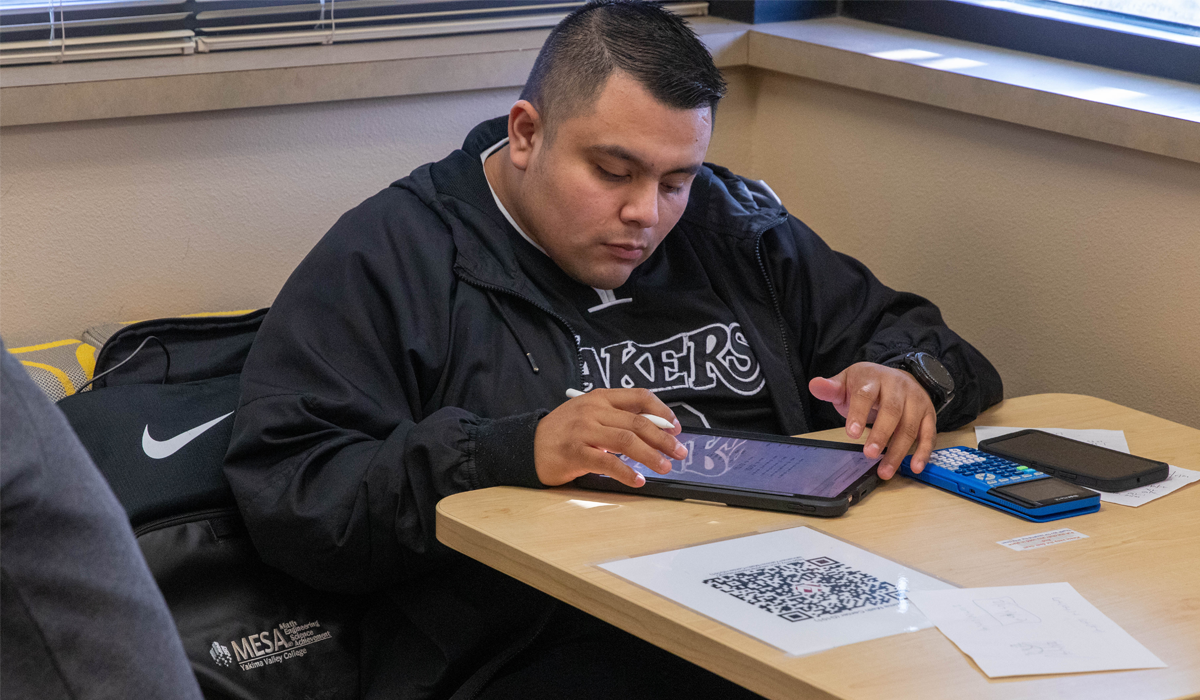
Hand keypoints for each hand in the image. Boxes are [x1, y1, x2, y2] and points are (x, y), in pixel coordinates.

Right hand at [535, 388, 685, 487]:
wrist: (527, 446)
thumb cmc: (563, 433)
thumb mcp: (590, 415)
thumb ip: (616, 418)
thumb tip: (654, 431)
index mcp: (600, 398)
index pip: (639, 397)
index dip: (662, 412)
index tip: (675, 426)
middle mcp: (593, 410)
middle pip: (637, 421)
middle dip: (663, 438)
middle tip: (679, 452)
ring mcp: (583, 430)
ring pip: (627, 440)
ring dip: (650, 455)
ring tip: (665, 467)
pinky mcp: (575, 452)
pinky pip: (607, 462)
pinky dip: (626, 473)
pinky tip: (638, 480)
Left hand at [808, 362, 935, 479]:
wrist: (897, 376)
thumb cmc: (868, 384)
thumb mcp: (847, 382)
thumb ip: (831, 388)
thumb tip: (814, 385)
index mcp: (874, 378)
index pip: (866, 395)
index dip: (859, 414)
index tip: (852, 434)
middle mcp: (898, 387)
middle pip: (892, 410)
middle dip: (881, 434)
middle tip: (870, 454)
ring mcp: (916, 400)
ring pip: (910, 426)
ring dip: (899, 450)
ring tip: (885, 470)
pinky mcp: (928, 414)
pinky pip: (929, 433)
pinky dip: (924, 451)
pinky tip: (916, 467)